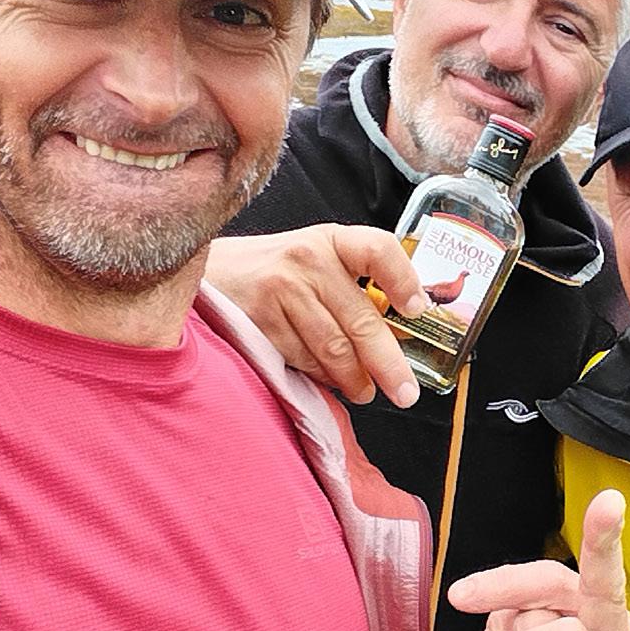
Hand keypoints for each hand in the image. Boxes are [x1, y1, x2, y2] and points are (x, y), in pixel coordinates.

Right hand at [201, 225, 425, 406]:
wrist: (212, 273)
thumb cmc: (276, 270)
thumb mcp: (319, 259)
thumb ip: (354, 287)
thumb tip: (397, 335)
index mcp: (332, 240)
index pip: (378, 250)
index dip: (403, 281)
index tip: (417, 311)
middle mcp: (308, 260)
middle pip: (362, 320)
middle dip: (388, 364)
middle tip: (404, 391)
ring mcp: (281, 290)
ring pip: (334, 349)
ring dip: (354, 379)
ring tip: (364, 390)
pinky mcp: (260, 321)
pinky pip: (304, 360)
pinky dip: (321, 377)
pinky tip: (328, 379)